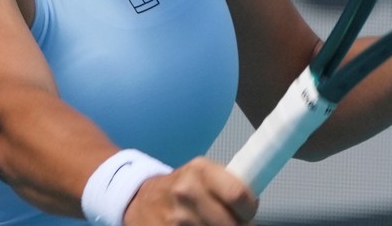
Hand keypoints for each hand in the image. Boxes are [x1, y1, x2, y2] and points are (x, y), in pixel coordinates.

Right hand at [124, 157, 257, 224]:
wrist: (138, 200)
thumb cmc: (179, 188)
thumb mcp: (201, 175)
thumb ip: (228, 186)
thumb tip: (253, 207)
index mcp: (201, 170)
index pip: (237, 194)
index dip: (249, 211)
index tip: (248, 216)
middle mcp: (187, 191)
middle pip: (229, 223)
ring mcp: (175, 216)